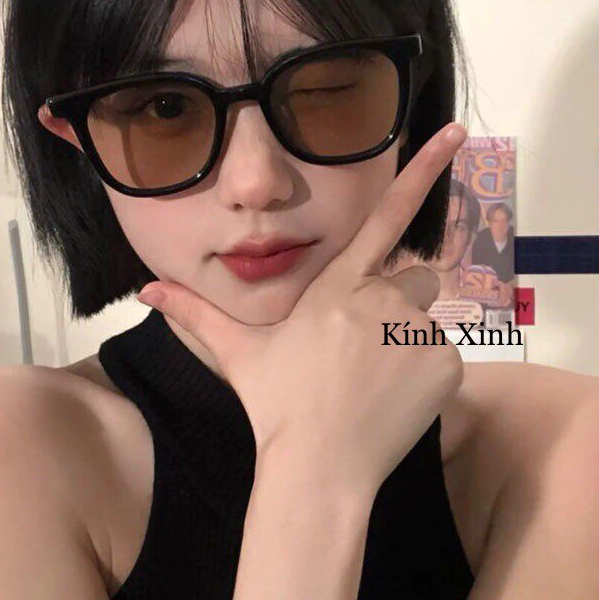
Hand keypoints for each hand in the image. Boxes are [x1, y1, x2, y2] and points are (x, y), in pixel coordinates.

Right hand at [137, 122, 468, 496]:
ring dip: (408, 337)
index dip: (421, 169)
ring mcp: (417, 332)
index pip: (385, 215)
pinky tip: (392, 398)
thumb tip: (145, 290)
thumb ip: (195, 313)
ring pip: (427, 318)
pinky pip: (444, 356)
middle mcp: (382, 298)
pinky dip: (426, 373)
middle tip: (367, 341)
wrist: (318, 467)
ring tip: (373, 377)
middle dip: (398, 297)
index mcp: (337, 285)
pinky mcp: (443, 365)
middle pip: (413, 274)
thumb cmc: (276, 404)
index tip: (454, 132)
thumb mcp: (236, 352)